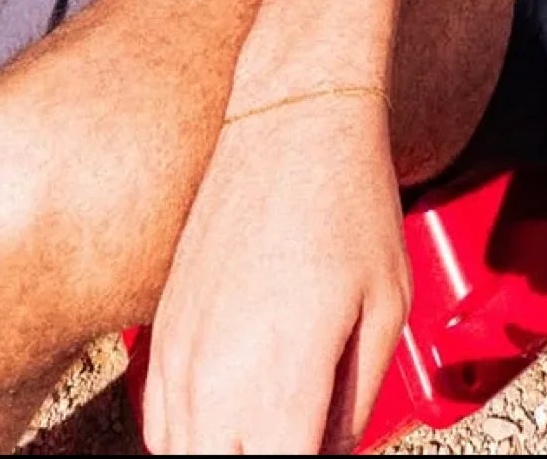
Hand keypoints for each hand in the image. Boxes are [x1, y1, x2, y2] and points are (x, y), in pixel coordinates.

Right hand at [142, 91, 408, 455]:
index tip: (320, 444)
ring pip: (184, 455)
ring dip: (228, 450)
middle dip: (267, 455)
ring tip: (275, 423)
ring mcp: (179, 356)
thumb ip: (356, 403)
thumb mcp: (387, 309)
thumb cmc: (349, 203)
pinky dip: (192, 436)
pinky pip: (160, 423)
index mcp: (279, 383)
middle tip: (303, 433)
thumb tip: (333, 451)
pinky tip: (233, 417)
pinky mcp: (162, 331)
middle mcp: (216, 380)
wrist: (290, 120)